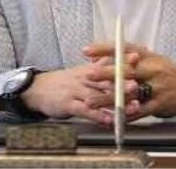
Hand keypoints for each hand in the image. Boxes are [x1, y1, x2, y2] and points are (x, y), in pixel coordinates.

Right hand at [20, 59, 140, 124]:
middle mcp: (85, 78)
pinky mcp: (69, 105)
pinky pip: (85, 111)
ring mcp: (77, 91)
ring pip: (99, 96)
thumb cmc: (64, 81)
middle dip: (123, 82)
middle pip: (106, 79)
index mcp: (90, 69)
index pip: (108, 62)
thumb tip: (120, 55)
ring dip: (116, 102)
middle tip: (137, 85)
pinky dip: (98, 116)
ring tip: (131, 106)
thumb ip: (100, 64)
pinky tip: (109, 120)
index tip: (137, 58)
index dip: (123, 60)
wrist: (38, 89)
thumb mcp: (82, 69)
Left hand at [83, 43, 175, 119]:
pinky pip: (139, 111)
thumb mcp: (152, 60)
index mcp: (148, 56)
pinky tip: (111, 117)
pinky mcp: (159, 104)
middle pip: (126, 70)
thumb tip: (99, 57)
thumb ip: (128, 58)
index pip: (124, 48)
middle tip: (88, 74)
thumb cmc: (167, 73)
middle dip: (105, 73)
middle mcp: (152, 69)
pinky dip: (124, 114)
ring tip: (91, 102)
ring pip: (129, 93)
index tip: (87, 50)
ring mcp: (156, 87)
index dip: (105, 49)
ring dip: (108, 98)